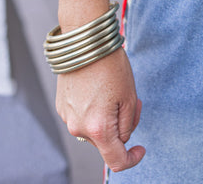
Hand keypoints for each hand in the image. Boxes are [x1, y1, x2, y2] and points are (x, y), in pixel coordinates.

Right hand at [56, 48, 144, 171]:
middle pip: (106, 140)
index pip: (115, 160)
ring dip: (107, 117)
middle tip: (133, 102)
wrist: (86, 42)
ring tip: (114, 90)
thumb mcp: (130, 97)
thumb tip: (121, 139)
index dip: (132, 158)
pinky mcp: (62, 106)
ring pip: (94, 128)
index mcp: (98, 129)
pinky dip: (94, 109)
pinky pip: (83, 116)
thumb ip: (127, 125)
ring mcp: (67, 117)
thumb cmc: (110, 66)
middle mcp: (78, 128)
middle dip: (121, 126)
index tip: (140, 149)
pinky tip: (99, 88)